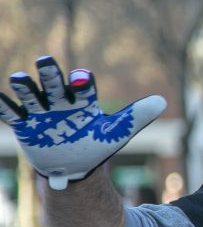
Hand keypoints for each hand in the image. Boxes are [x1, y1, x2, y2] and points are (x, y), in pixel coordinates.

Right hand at [0, 56, 165, 189]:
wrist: (73, 165)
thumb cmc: (95, 143)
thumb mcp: (116, 132)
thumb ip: (136, 116)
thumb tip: (162, 101)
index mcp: (82, 102)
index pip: (82, 87)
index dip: (81, 83)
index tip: (82, 80)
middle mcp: (60, 102)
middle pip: (54, 85)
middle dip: (50, 75)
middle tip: (46, 61)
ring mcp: (40, 113)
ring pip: (31, 96)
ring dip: (25, 88)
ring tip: (19, 79)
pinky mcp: (25, 125)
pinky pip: (11, 114)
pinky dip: (4, 106)